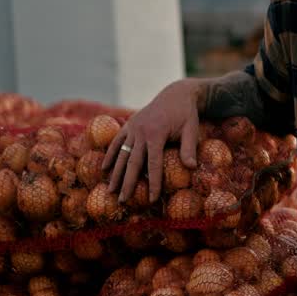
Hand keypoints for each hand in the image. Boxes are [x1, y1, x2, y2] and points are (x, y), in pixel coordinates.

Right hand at [104, 78, 201, 202]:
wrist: (176, 94)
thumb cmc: (186, 114)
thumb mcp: (191, 129)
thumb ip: (189, 148)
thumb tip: (192, 168)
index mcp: (157, 134)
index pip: (153, 164)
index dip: (153, 182)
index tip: (151, 200)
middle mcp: (141, 131)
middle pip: (132, 162)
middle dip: (128, 183)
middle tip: (123, 201)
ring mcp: (133, 127)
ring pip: (121, 154)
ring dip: (116, 173)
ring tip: (111, 191)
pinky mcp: (129, 124)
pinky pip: (116, 141)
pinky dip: (110, 155)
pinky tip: (104, 169)